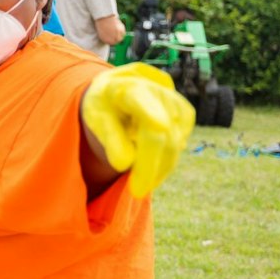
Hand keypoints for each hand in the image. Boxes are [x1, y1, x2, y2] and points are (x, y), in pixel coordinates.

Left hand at [81, 63, 195, 197]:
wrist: (115, 92)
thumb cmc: (102, 107)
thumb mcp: (96, 120)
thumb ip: (109, 139)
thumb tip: (124, 164)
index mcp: (125, 87)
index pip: (140, 101)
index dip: (152, 115)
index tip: (158, 127)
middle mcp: (154, 87)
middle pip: (161, 132)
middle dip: (151, 165)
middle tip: (137, 191)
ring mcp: (173, 98)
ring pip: (174, 140)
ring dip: (160, 166)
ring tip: (141, 182)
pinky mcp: (184, 111)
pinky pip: (180, 141)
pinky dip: (167, 158)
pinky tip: (151, 164)